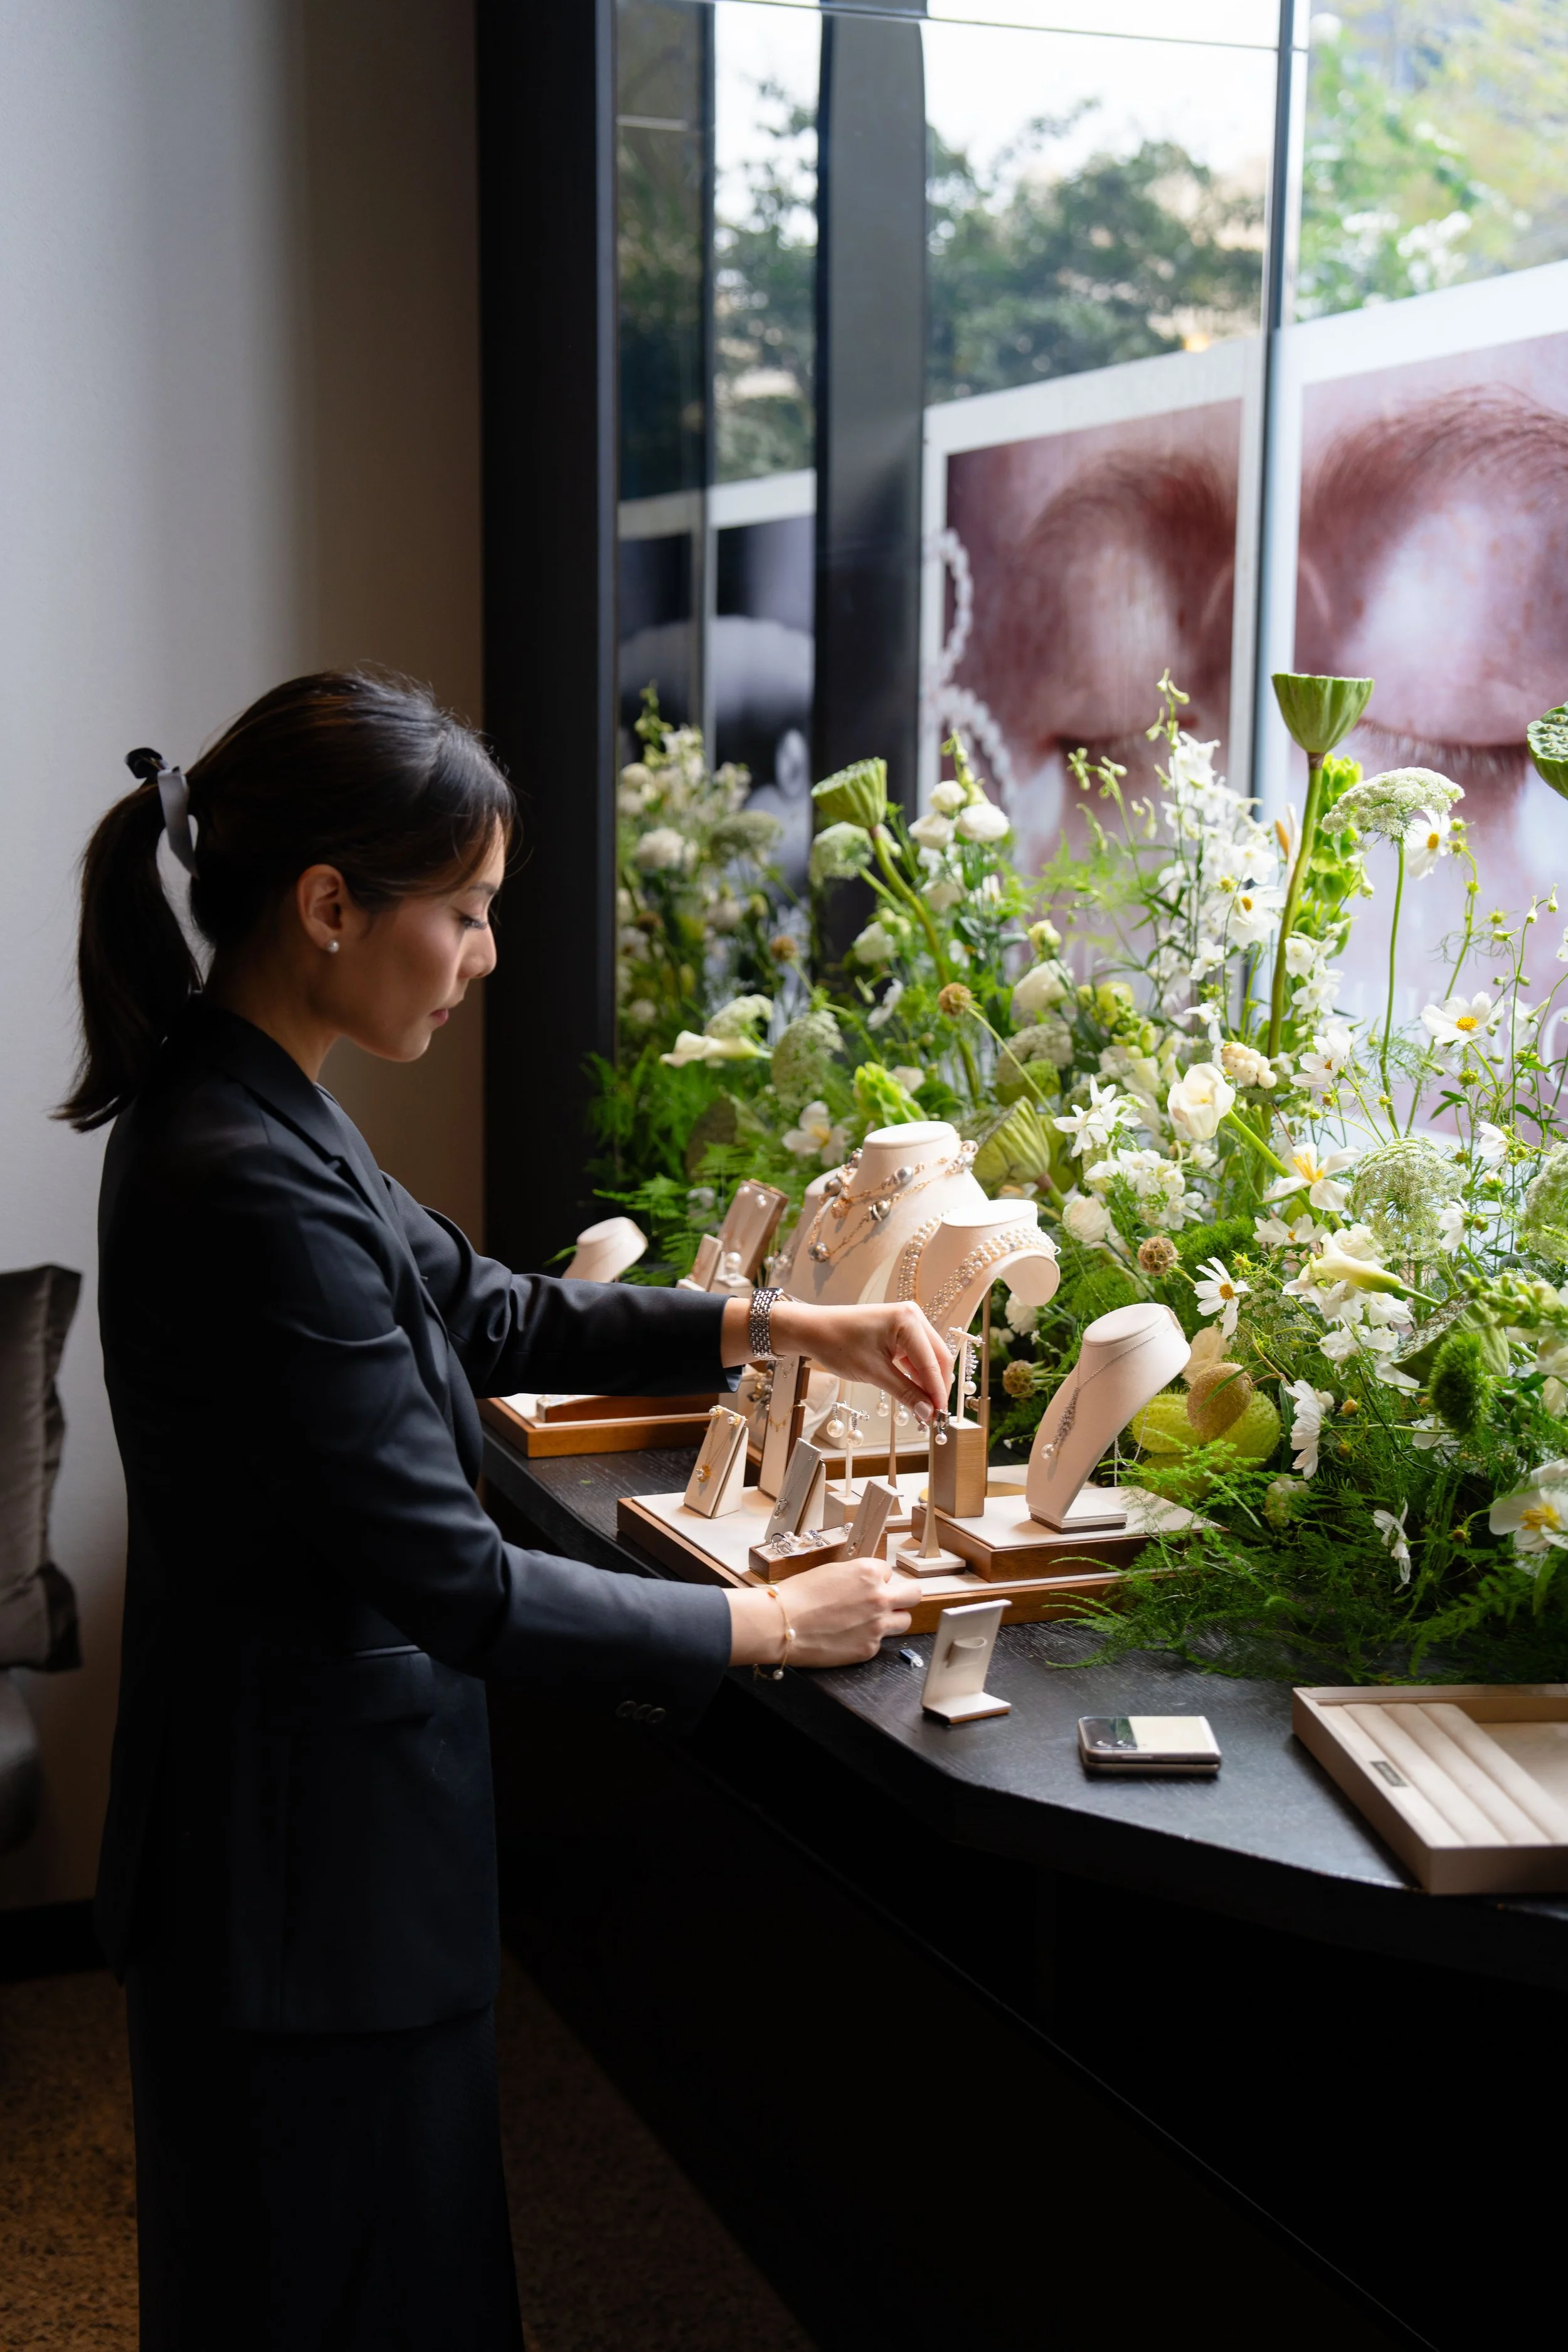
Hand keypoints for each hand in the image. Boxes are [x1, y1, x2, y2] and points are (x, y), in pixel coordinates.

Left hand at [722, 1296, 952, 1419]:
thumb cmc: (838, 1345)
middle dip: (937, 1387)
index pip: (932, 1362)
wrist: (813, 1330)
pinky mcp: (899, 1332)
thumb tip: (927, 1412)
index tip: (940, 1417)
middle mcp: (913, 1317)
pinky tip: (916, 1395)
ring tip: (926, 1410)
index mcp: (909, 1321)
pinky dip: (917, 1375)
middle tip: (935, 1416)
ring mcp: (907, 1323)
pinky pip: (916, 1356)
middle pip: (937, 1358)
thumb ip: (905, 1392)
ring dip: (928, 1382)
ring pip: (928, 1358)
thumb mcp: (873, 1373)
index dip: (938, 1392)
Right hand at [726, 1557, 922, 1668]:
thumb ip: (857, 1577)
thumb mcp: (831, 1572)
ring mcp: (877, 1626)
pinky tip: (848, 1636)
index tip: (865, 1585)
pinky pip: (880, 1642)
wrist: (780, 1624)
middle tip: (890, 1600)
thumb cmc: (798, 1595)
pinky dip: (868, 1639)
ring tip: (869, 1621)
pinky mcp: (869, 1649)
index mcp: (869, 1572)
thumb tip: (867, 1584)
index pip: (889, 1571)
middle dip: (903, 1596)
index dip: (876, 1578)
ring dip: (892, 1619)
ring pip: (904, 1621)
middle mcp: (879, 1597)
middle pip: (913, 1594)